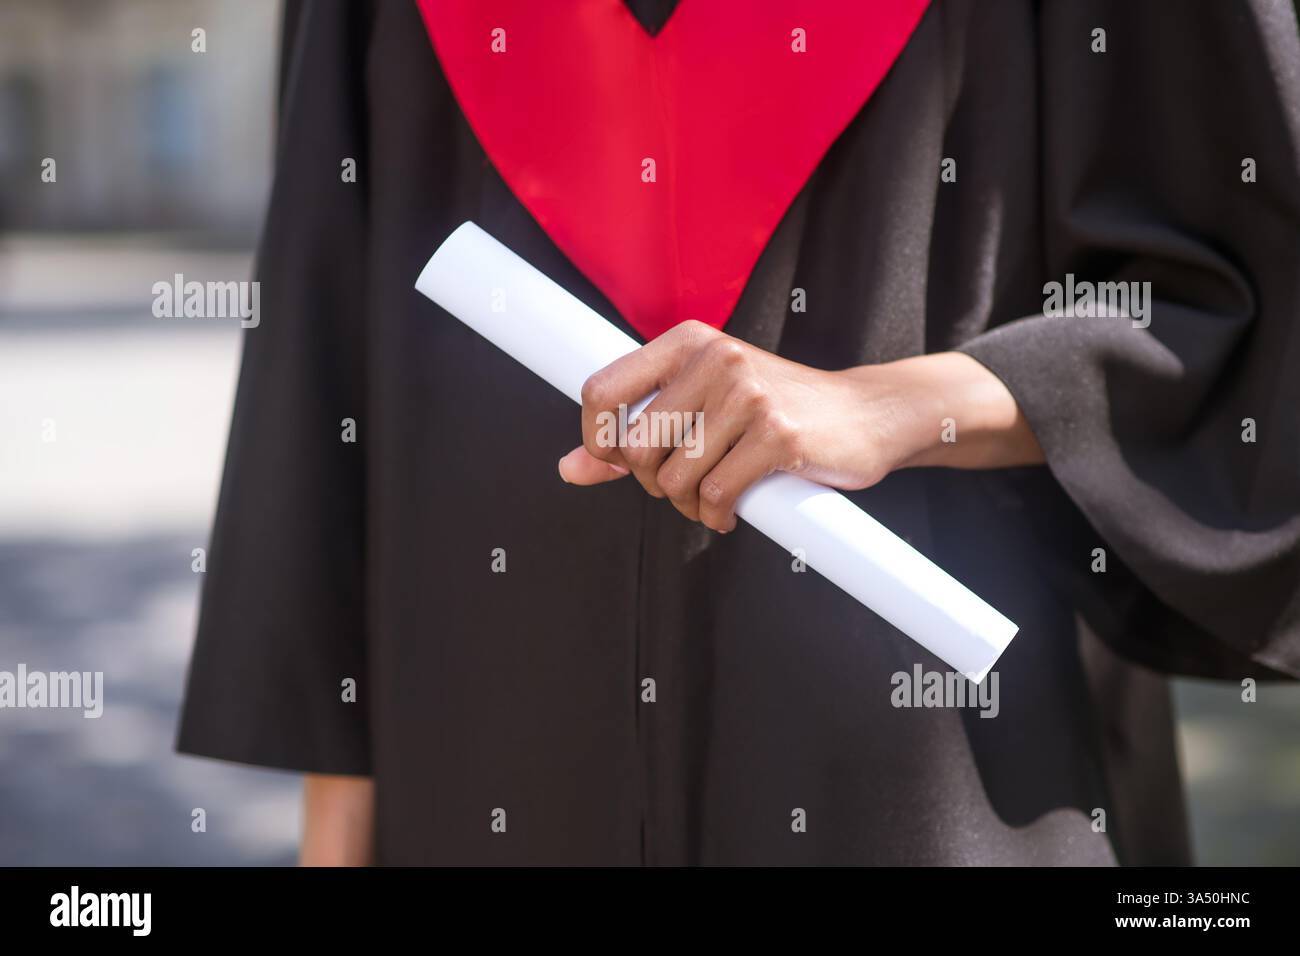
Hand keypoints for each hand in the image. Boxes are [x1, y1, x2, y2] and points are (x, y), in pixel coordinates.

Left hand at [558, 320, 1042, 531]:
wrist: (866, 414)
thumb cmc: (776, 411)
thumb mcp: (703, 405)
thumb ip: (635, 433)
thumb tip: (568, 469)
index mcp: (688, 343)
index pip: (601, 391)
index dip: (597, 440)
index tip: (621, 461)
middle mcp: (715, 359)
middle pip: (637, 446)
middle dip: (653, 483)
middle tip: (683, 486)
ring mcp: (749, 395)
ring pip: (676, 478)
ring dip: (688, 506)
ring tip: (712, 499)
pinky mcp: (778, 435)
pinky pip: (715, 496)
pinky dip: (716, 516)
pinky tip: (734, 510)